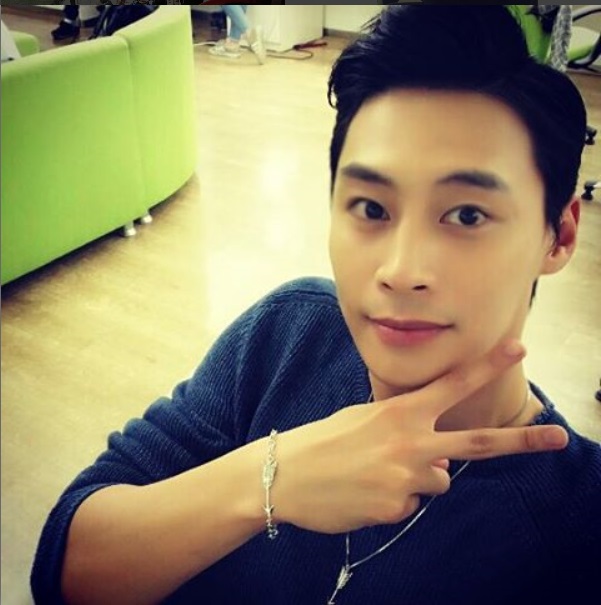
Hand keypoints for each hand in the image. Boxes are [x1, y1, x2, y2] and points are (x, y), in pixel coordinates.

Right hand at [271, 339, 567, 533]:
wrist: (284, 475)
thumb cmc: (324, 440)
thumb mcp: (364, 420)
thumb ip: (407, 433)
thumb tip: (443, 466)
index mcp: (400, 413)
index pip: (452, 385)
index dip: (487, 366)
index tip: (518, 349)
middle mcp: (410, 444)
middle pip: (476, 444)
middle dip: (521, 441)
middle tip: (559, 437)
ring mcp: (404, 479)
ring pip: (438, 482)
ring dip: (417, 479)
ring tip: (374, 473)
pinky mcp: (394, 509)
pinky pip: (409, 505)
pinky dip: (394, 500)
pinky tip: (364, 492)